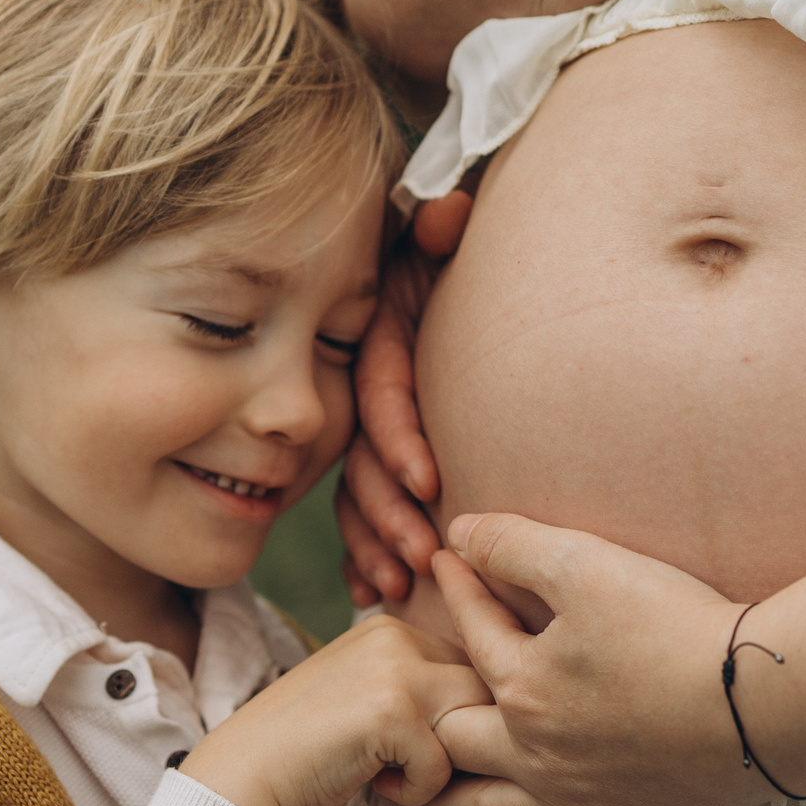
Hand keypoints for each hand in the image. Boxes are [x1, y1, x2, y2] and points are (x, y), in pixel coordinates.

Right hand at [180, 614, 489, 805]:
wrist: (242, 775)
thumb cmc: (308, 749)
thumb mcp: (365, 696)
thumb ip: (417, 688)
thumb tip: (497, 705)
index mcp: (392, 628)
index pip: (472, 667)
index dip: (459, 717)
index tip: (420, 747)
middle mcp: (398, 636)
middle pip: (484, 691)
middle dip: (465, 739)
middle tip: (416, 767)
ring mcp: (397, 669)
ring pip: (475, 723)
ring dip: (445, 764)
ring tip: (398, 774)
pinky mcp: (394, 711)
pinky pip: (444, 764)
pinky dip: (416, 792)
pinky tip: (373, 784)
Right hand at [335, 191, 470, 604]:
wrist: (443, 269)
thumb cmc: (450, 259)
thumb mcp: (442, 240)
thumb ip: (443, 228)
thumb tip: (449, 214)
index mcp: (380, 339)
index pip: (382, 393)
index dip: (399, 438)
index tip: (431, 482)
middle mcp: (366, 386)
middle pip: (362, 457)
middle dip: (386, 512)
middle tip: (421, 556)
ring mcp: (368, 425)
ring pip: (356, 492)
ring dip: (372, 541)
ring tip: (396, 583)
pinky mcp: (379, 455)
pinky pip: (359, 510)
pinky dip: (362, 551)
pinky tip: (372, 591)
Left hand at [407, 515, 758, 805]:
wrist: (764, 701)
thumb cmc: (675, 625)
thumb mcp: (585, 563)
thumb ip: (515, 545)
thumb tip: (460, 533)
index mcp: (521, 689)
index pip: (471, 634)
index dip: (457, 588)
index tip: (446, 559)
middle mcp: (537, 754)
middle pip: (455, 740)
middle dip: (423, 713)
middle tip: (400, 702)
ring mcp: (580, 797)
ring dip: (450, 795)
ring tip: (424, 786)